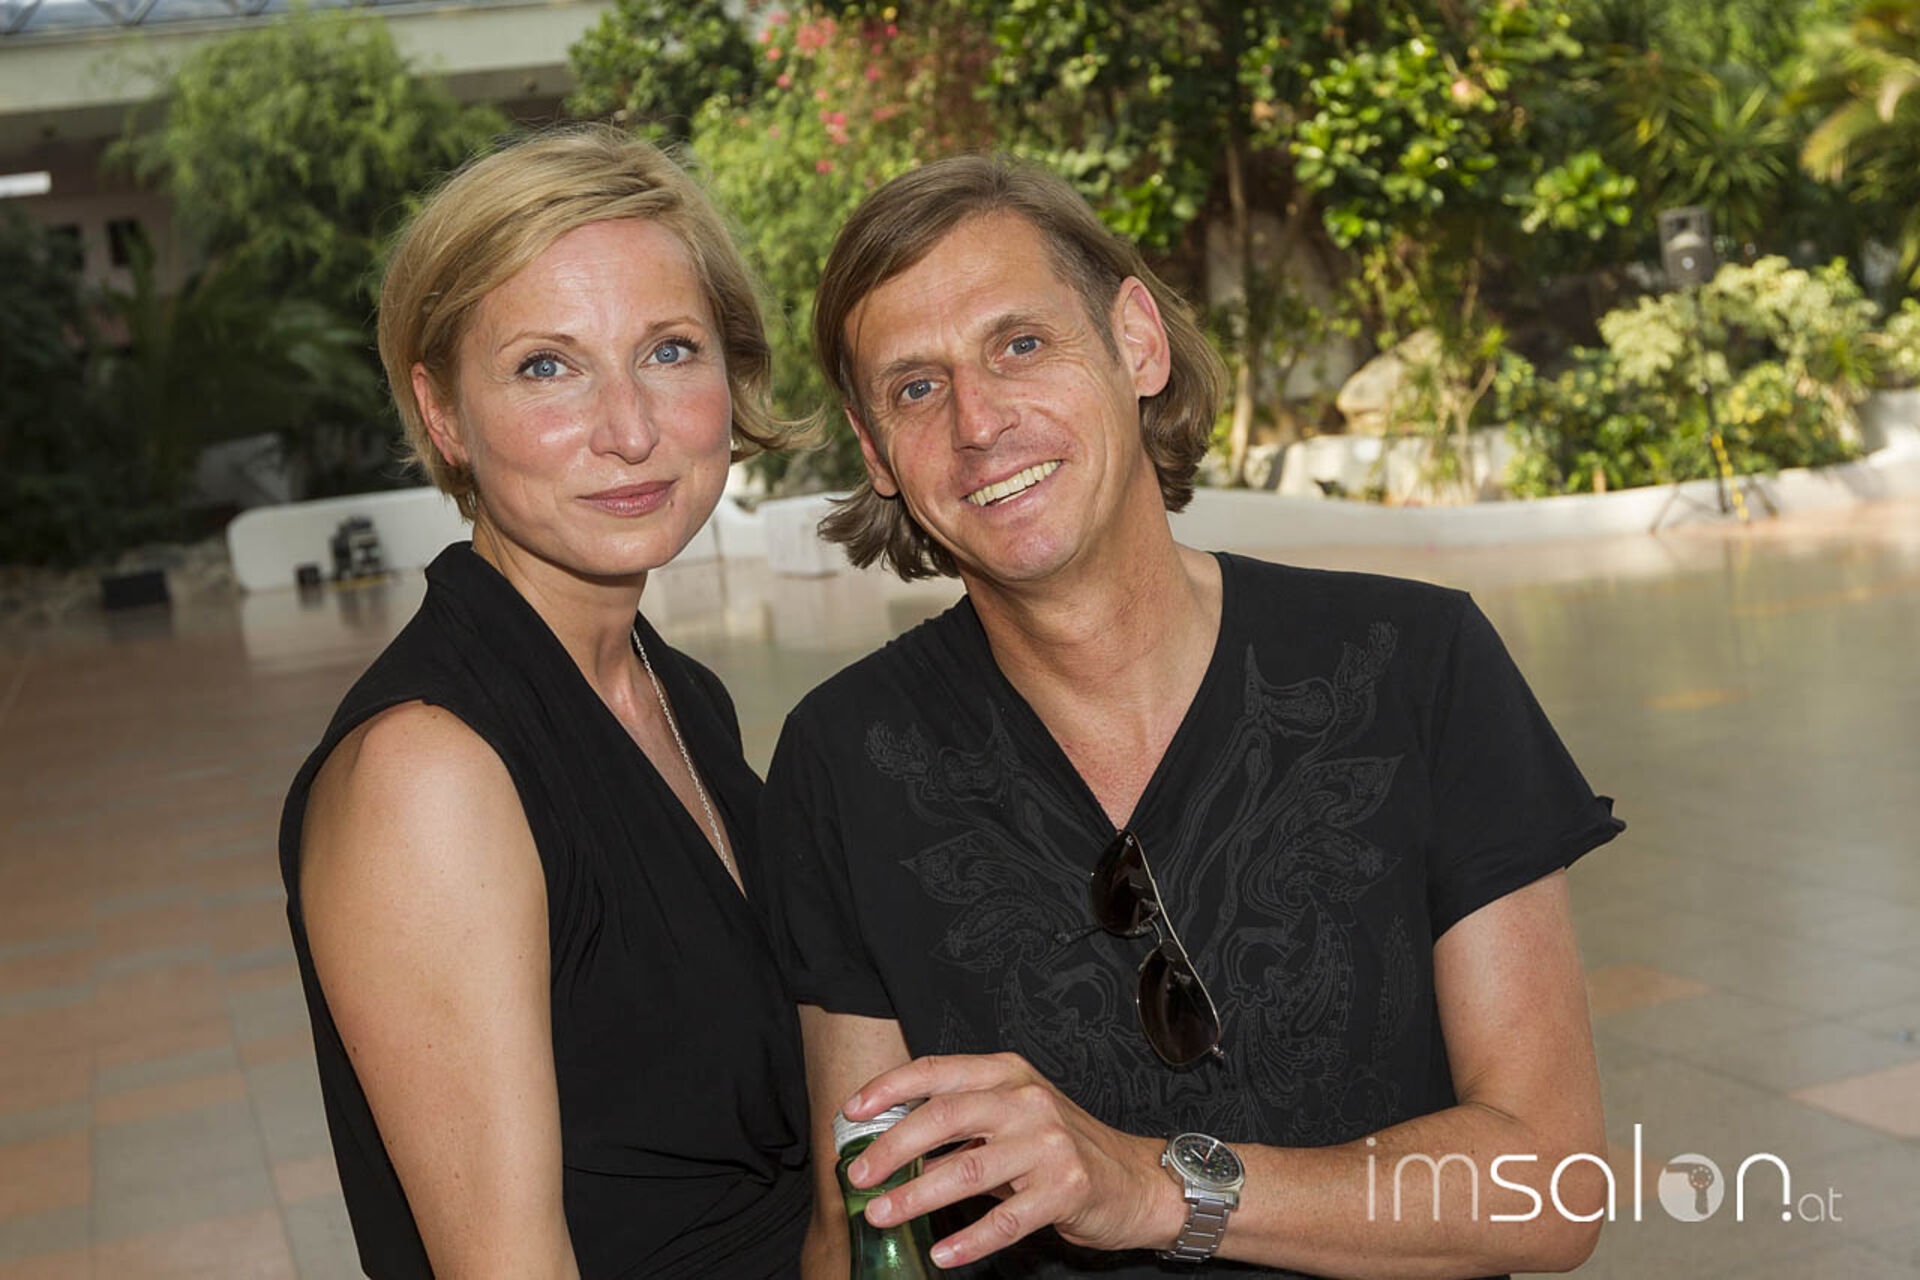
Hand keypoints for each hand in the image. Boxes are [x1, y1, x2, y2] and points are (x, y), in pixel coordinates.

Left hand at [840, 1052, 1181, 1267]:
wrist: (1133, 1179)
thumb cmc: (1061, 1146)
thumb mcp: (1014, 1115)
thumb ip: (963, 1119)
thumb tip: (890, 1143)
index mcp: (1008, 1074)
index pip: (937, 1071)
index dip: (889, 1088)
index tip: (852, 1111)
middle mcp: (1027, 1101)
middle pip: (944, 1117)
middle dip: (892, 1146)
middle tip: (858, 1174)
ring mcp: (1049, 1145)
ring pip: (967, 1170)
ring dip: (917, 1196)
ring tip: (883, 1215)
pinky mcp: (1066, 1189)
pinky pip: (1006, 1220)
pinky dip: (970, 1240)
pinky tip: (943, 1254)